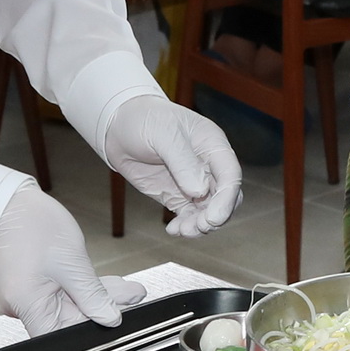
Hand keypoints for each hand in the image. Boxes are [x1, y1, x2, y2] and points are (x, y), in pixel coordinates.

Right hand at [0, 183, 146, 333]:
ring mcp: (27, 297)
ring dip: (97, 299)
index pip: (63, 339)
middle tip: (130, 297)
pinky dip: (83, 290)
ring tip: (126, 289)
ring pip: (70, 308)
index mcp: (27, 305)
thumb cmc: (32, 225)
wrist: (9, 203)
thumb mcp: (73, 262)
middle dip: (103, 310)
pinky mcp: (33, 288)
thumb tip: (110, 319)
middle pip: (69, 323)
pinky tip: (106, 285)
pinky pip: (62, 296)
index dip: (92, 332)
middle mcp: (22, 307)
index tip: (116, 320)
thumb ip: (93, 296)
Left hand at [101, 95, 242, 236]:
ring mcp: (193, 183)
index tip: (214, 217)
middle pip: (225, 197)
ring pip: (209, 211)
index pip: (231, 174)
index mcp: (213, 145)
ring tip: (182, 230)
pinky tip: (173, 230)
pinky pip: (189, 216)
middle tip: (198, 226)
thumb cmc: (144, 120)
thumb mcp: (163, 134)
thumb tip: (199, 191)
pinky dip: (185, 226)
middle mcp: (208, 166)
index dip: (227, 198)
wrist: (119, 127)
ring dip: (200, 225)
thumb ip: (182, 162)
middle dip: (215, 215)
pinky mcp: (178, 195)